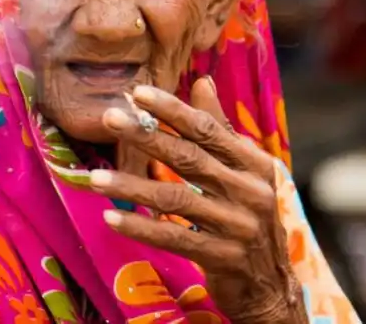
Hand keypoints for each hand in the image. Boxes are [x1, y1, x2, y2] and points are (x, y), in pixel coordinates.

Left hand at [92, 78, 306, 323]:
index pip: (208, 130)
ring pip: (175, 199)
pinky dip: (141, 228)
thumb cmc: (248, 217)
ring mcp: (238, 227)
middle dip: (146, 136)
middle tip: (110, 118)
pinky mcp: (223, 257)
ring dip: (132, 187)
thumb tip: (203, 82)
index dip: (173, 110)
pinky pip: (174, 238)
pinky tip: (112, 219)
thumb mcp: (243, 171)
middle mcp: (251, 192)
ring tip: (95, 177)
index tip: (138, 92)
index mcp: (255, 165)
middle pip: (189, 159)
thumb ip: (220, 130)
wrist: (270, 283)